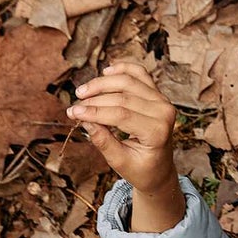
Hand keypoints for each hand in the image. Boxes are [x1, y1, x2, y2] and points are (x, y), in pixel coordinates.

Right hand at [66, 60, 177, 196]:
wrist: (159, 170)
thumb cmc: (140, 169)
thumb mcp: (120, 162)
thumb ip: (103, 141)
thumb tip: (84, 120)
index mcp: (157, 132)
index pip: (121, 114)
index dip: (95, 112)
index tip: (73, 113)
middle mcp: (163, 112)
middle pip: (123, 96)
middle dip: (94, 99)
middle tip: (74, 105)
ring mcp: (162, 100)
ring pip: (129, 80)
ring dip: (103, 83)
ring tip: (83, 91)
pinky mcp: (158, 94)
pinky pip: (139, 73)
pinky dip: (122, 68)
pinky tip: (106, 72)